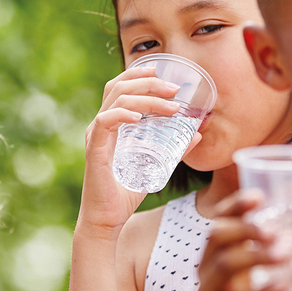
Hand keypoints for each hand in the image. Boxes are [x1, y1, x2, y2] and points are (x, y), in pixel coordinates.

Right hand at [79, 64, 201, 234]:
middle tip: (174, 88)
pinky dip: (122, 114)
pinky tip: (139, 116)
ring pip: (117, 100)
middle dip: (148, 81)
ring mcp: (96, 136)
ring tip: (170, 105)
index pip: (120, 87)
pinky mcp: (94, 149)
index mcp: (111, 124)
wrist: (108, 220)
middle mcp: (101, 125)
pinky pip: (105, 122)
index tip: (161, 70)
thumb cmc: (126, 193)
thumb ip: (174, 148)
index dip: (138, 73)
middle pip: (119, 86)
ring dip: (146, 97)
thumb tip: (196, 133)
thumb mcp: (156, 165)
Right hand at [198, 191, 290, 290]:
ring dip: (257, 254)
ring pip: (225, 263)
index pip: (219, 219)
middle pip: (216, 235)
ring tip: (287, 254)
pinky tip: (286, 283)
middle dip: (246, 227)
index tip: (259, 196)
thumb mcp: (281, 275)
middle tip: (275, 231)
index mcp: (217, 253)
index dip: (235, 205)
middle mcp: (206, 269)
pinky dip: (265, 289)